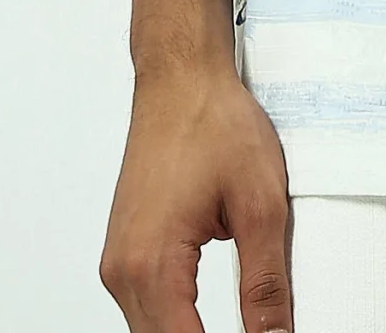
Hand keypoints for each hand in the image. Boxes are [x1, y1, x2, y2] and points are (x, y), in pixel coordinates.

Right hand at [99, 60, 294, 332]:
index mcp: (153, 264)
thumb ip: (266, 285)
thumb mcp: (261, 205)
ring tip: (242, 329)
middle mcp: (123, 271)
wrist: (181, 77)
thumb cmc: (213, 121)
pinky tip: (204, 322)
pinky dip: (175, 323)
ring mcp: (118, 263)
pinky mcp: (124, 254)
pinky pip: (145, 310)